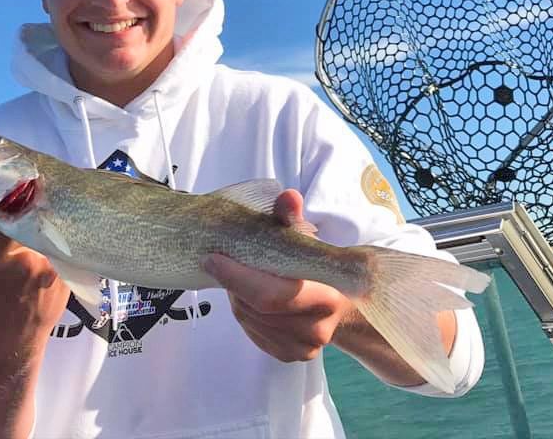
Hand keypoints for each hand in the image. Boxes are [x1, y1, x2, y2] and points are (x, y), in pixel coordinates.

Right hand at [0, 200, 69, 438]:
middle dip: (38, 196)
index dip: (15, 190)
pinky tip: (60, 224)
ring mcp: (50, 270)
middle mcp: (24, 262)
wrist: (6, 341)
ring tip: (51, 197)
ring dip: (51, 213)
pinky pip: (66, 243)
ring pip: (54, 226)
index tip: (18, 176)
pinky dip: (63, 232)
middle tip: (39, 178)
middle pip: (37, 214)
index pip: (8, 211)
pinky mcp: (67, 276)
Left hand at [202, 189, 349, 361]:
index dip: (237, 276)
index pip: (271, 294)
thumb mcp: (305, 239)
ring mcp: (303, 347)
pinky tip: (251, 298)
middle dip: (235, 284)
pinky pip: (254, 333)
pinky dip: (245, 313)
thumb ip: (291, 219)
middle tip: (222, 263)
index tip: (211, 257)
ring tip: (243, 278)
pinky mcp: (290, 355)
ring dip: (238, 297)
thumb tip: (288, 196)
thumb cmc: (317, 265)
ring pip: (250, 320)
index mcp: (326, 296)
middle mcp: (317, 329)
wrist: (341, 303)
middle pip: (257, 308)